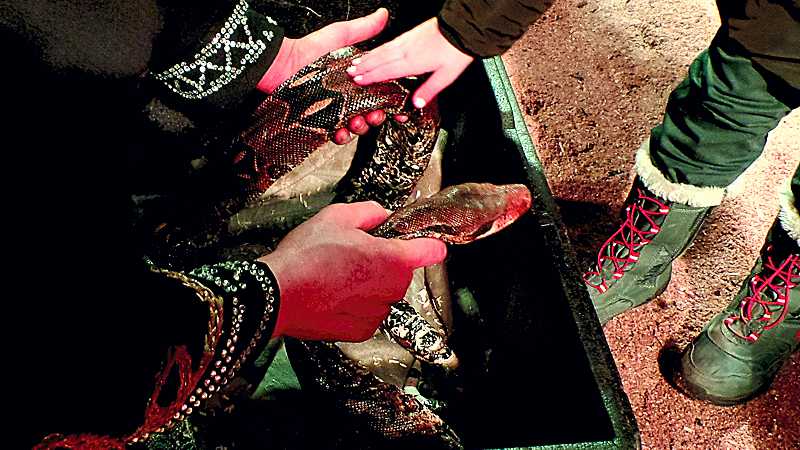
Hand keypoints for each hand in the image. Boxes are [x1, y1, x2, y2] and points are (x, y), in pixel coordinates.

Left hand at [257, 9, 395, 145]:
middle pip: (371, 111)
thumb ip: (363, 29)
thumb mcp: (339, 36)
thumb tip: (382, 15)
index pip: (379, 92)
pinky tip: (339, 131)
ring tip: (356, 122)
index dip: (390, 100)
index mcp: (356, 78)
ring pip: (356, 125)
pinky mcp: (321, 121)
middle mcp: (347, 95)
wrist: (281, 67)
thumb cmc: (307, 51)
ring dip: (360, 127)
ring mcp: (334, 109)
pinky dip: (340, 135)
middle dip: (376, 116)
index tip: (396, 105)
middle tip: (373, 114)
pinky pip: (335, 133)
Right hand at [259, 201, 446, 341]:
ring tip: (337, 275)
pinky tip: (333, 294)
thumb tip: (383, 215)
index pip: (432, 250)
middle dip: (384, 262)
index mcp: (393, 259)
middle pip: (401, 272)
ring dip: (369, 285)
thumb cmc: (305, 257)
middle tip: (353, 253)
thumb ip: (370, 212)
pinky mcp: (361, 331)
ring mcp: (377, 313)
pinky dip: (356, 305)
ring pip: (383, 293)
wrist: (277, 295)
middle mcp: (392, 289)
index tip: (426, 243)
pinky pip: (368, 313)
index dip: (429, 243)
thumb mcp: (337, 216)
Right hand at [346, 17, 473, 108]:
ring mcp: (408, 41)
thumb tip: (417, 104)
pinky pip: (390, 43)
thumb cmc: (456, 51)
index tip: (358, 80)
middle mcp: (407, 50)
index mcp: (412, 62)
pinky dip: (379, 48)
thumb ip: (429, 90)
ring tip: (357, 62)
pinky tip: (377, 49)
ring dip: (368, 57)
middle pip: (379, 59)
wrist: (462, 28)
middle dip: (363, 66)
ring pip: (383, 50)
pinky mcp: (411, 34)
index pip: (386, 71)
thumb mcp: (446, 76)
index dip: (370, 77)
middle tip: (349, 72)